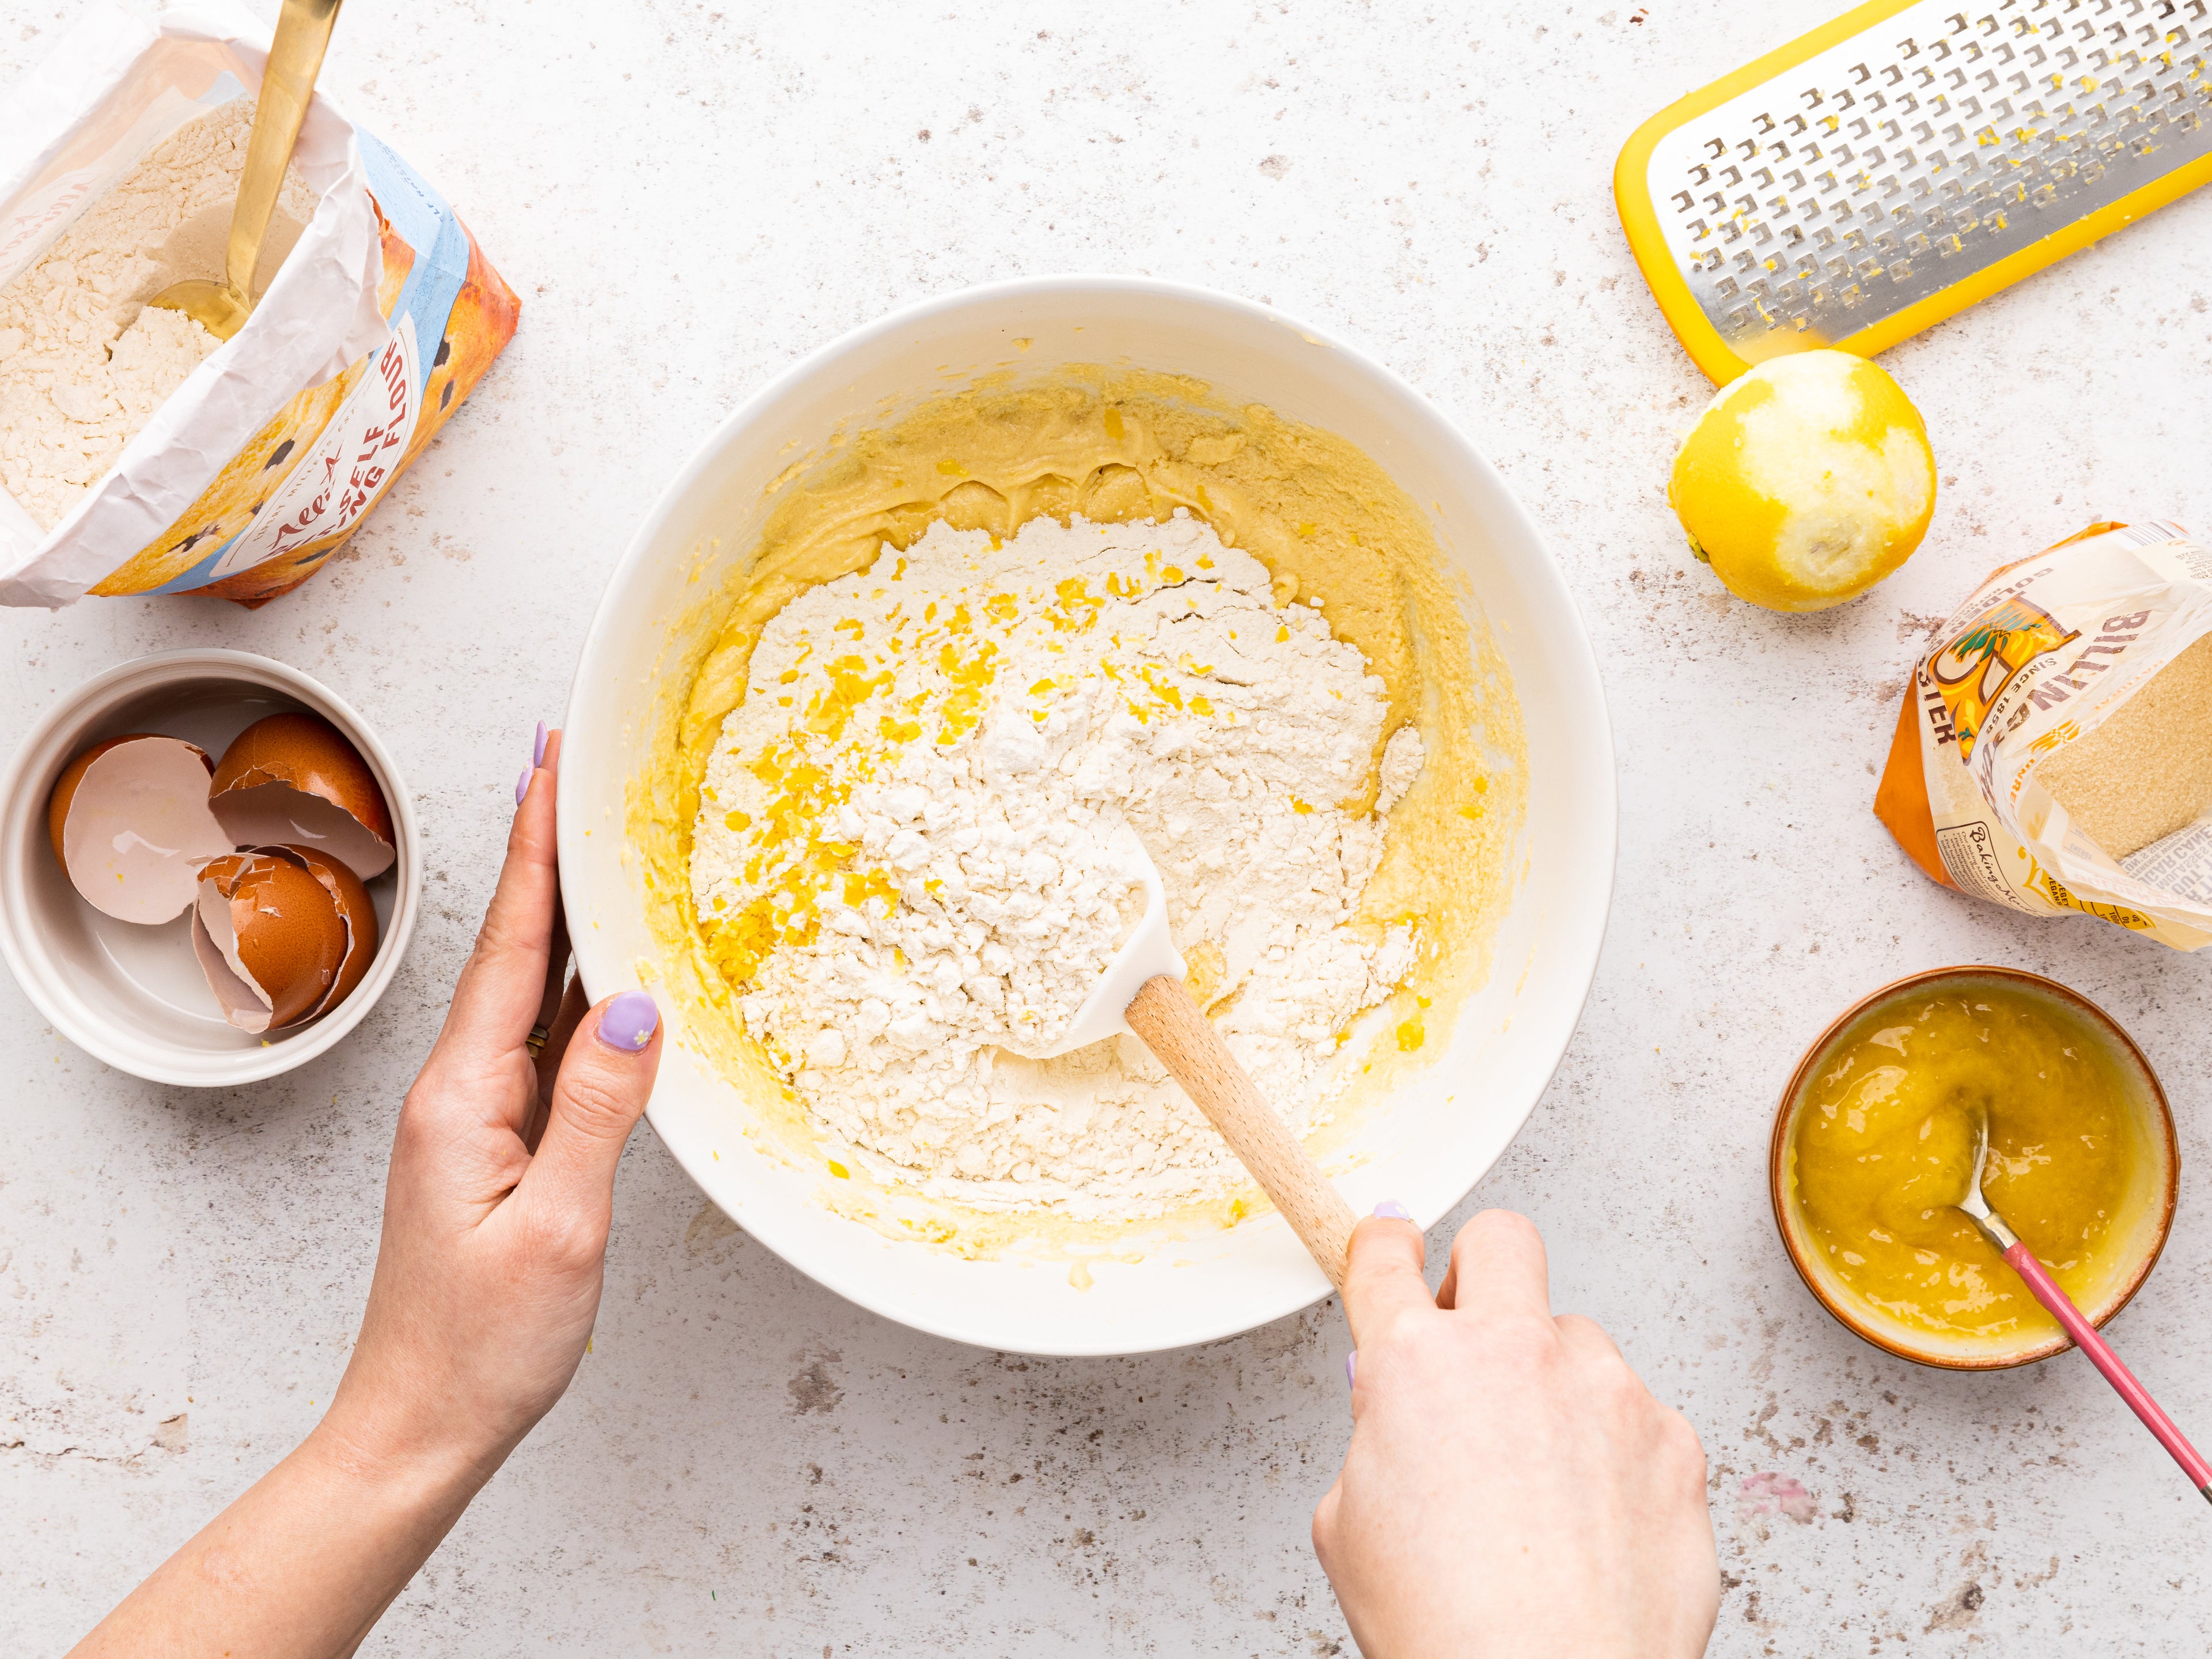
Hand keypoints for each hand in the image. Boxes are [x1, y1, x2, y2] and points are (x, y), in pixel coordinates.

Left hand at [327, 724, 662, 1482]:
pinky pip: (547, 1043)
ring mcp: (478, 1114)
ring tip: (601, 842)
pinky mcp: (500, 1143)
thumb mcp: (559, 1228)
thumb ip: (600, 1110)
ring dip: (564, 913)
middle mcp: (462, 1089)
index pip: (510, 945)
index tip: (549, 766)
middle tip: (577, 769)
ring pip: (533, 989)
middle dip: (547, 853)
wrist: (421, 1424)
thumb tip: (635, 1006)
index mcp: (464, 1095)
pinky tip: (610, 966)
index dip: (533, 849)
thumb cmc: (483, 1343)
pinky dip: (578, 988)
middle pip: (516, 946)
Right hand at [1312, 1208, 1717, 1658]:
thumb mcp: (1349, 1525)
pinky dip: (1617, 1454)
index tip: (1393, 1243)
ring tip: (1545, 1484)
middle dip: (1481, 1268)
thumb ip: (1377, 1441)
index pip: (1384, 1258)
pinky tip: (1597, 1523)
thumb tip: (1401, 1416)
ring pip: (1578, 1340)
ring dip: (1557, 1385)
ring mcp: (1605, 1388)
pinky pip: (1639, 1416)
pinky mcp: (1674, 1438)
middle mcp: (1514, 1352)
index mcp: (1414, 1364)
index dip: (1384, 1244)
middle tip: (1474, 1330)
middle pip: (1503, 1239)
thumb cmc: (1443, 1628)